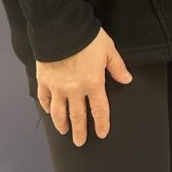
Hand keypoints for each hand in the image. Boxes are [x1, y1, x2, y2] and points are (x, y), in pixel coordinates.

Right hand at [36, 28, 131, 145]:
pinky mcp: (44, 81)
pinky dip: (47, 107)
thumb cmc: (88, 38)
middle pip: (78, 117)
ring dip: (62, 124)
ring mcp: (57, 87)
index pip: (99, 110)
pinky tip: (49, 112)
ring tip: (64, 131)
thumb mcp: (108, 49)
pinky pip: (44, 98)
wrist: (61, 28)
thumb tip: (127, 80)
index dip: (102, 123)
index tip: (102, 134)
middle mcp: (75, 90)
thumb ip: (117, 67)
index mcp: (93, 84)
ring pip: (59, 113)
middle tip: (80, 142)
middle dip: (80, 131)